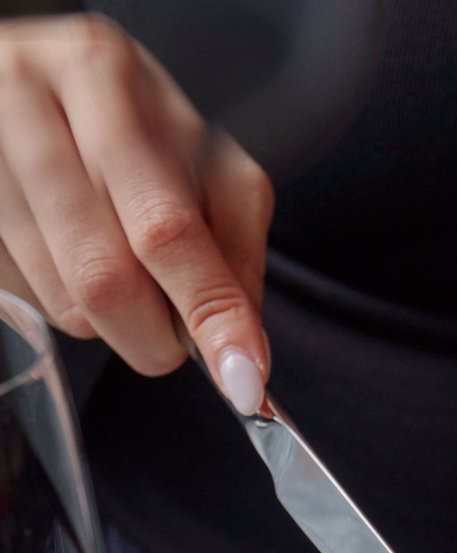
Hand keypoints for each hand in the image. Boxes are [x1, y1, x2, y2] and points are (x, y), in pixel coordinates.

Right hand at [0, 14, 272, 412]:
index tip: (242, 377)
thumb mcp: (199, 161)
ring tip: (114, 267)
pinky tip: (62, 257)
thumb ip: (231, 246)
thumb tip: (241, 344)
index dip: (210, 311)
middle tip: (170, 343)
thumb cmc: (124, 127)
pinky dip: (60, 302)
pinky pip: (21, 297)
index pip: (167, 225)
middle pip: (103, 273)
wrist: (23, 84)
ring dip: (107, 320)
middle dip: (153, 335)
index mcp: (105, 78)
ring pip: (62, 299)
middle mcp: (27, 98)